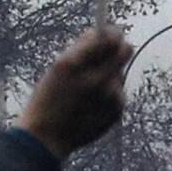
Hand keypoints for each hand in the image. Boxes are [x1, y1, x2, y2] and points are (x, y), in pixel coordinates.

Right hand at [20, 28, 132, 158]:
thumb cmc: (48, 100)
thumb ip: (81, 50)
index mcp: (74, 65)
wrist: (46, 139)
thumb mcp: (56, 69)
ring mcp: (109, 97)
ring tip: (89, 89)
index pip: (107, 37)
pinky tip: (92, 104)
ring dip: (110, 74)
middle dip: (119, 46)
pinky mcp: (117, 111)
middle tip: (111, 48)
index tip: (109, 31)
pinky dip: (109, 93)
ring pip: (120, 72)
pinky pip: (119, 92)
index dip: (111, 32)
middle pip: (125, 50)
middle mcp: (95, 80)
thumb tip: (101, 33)